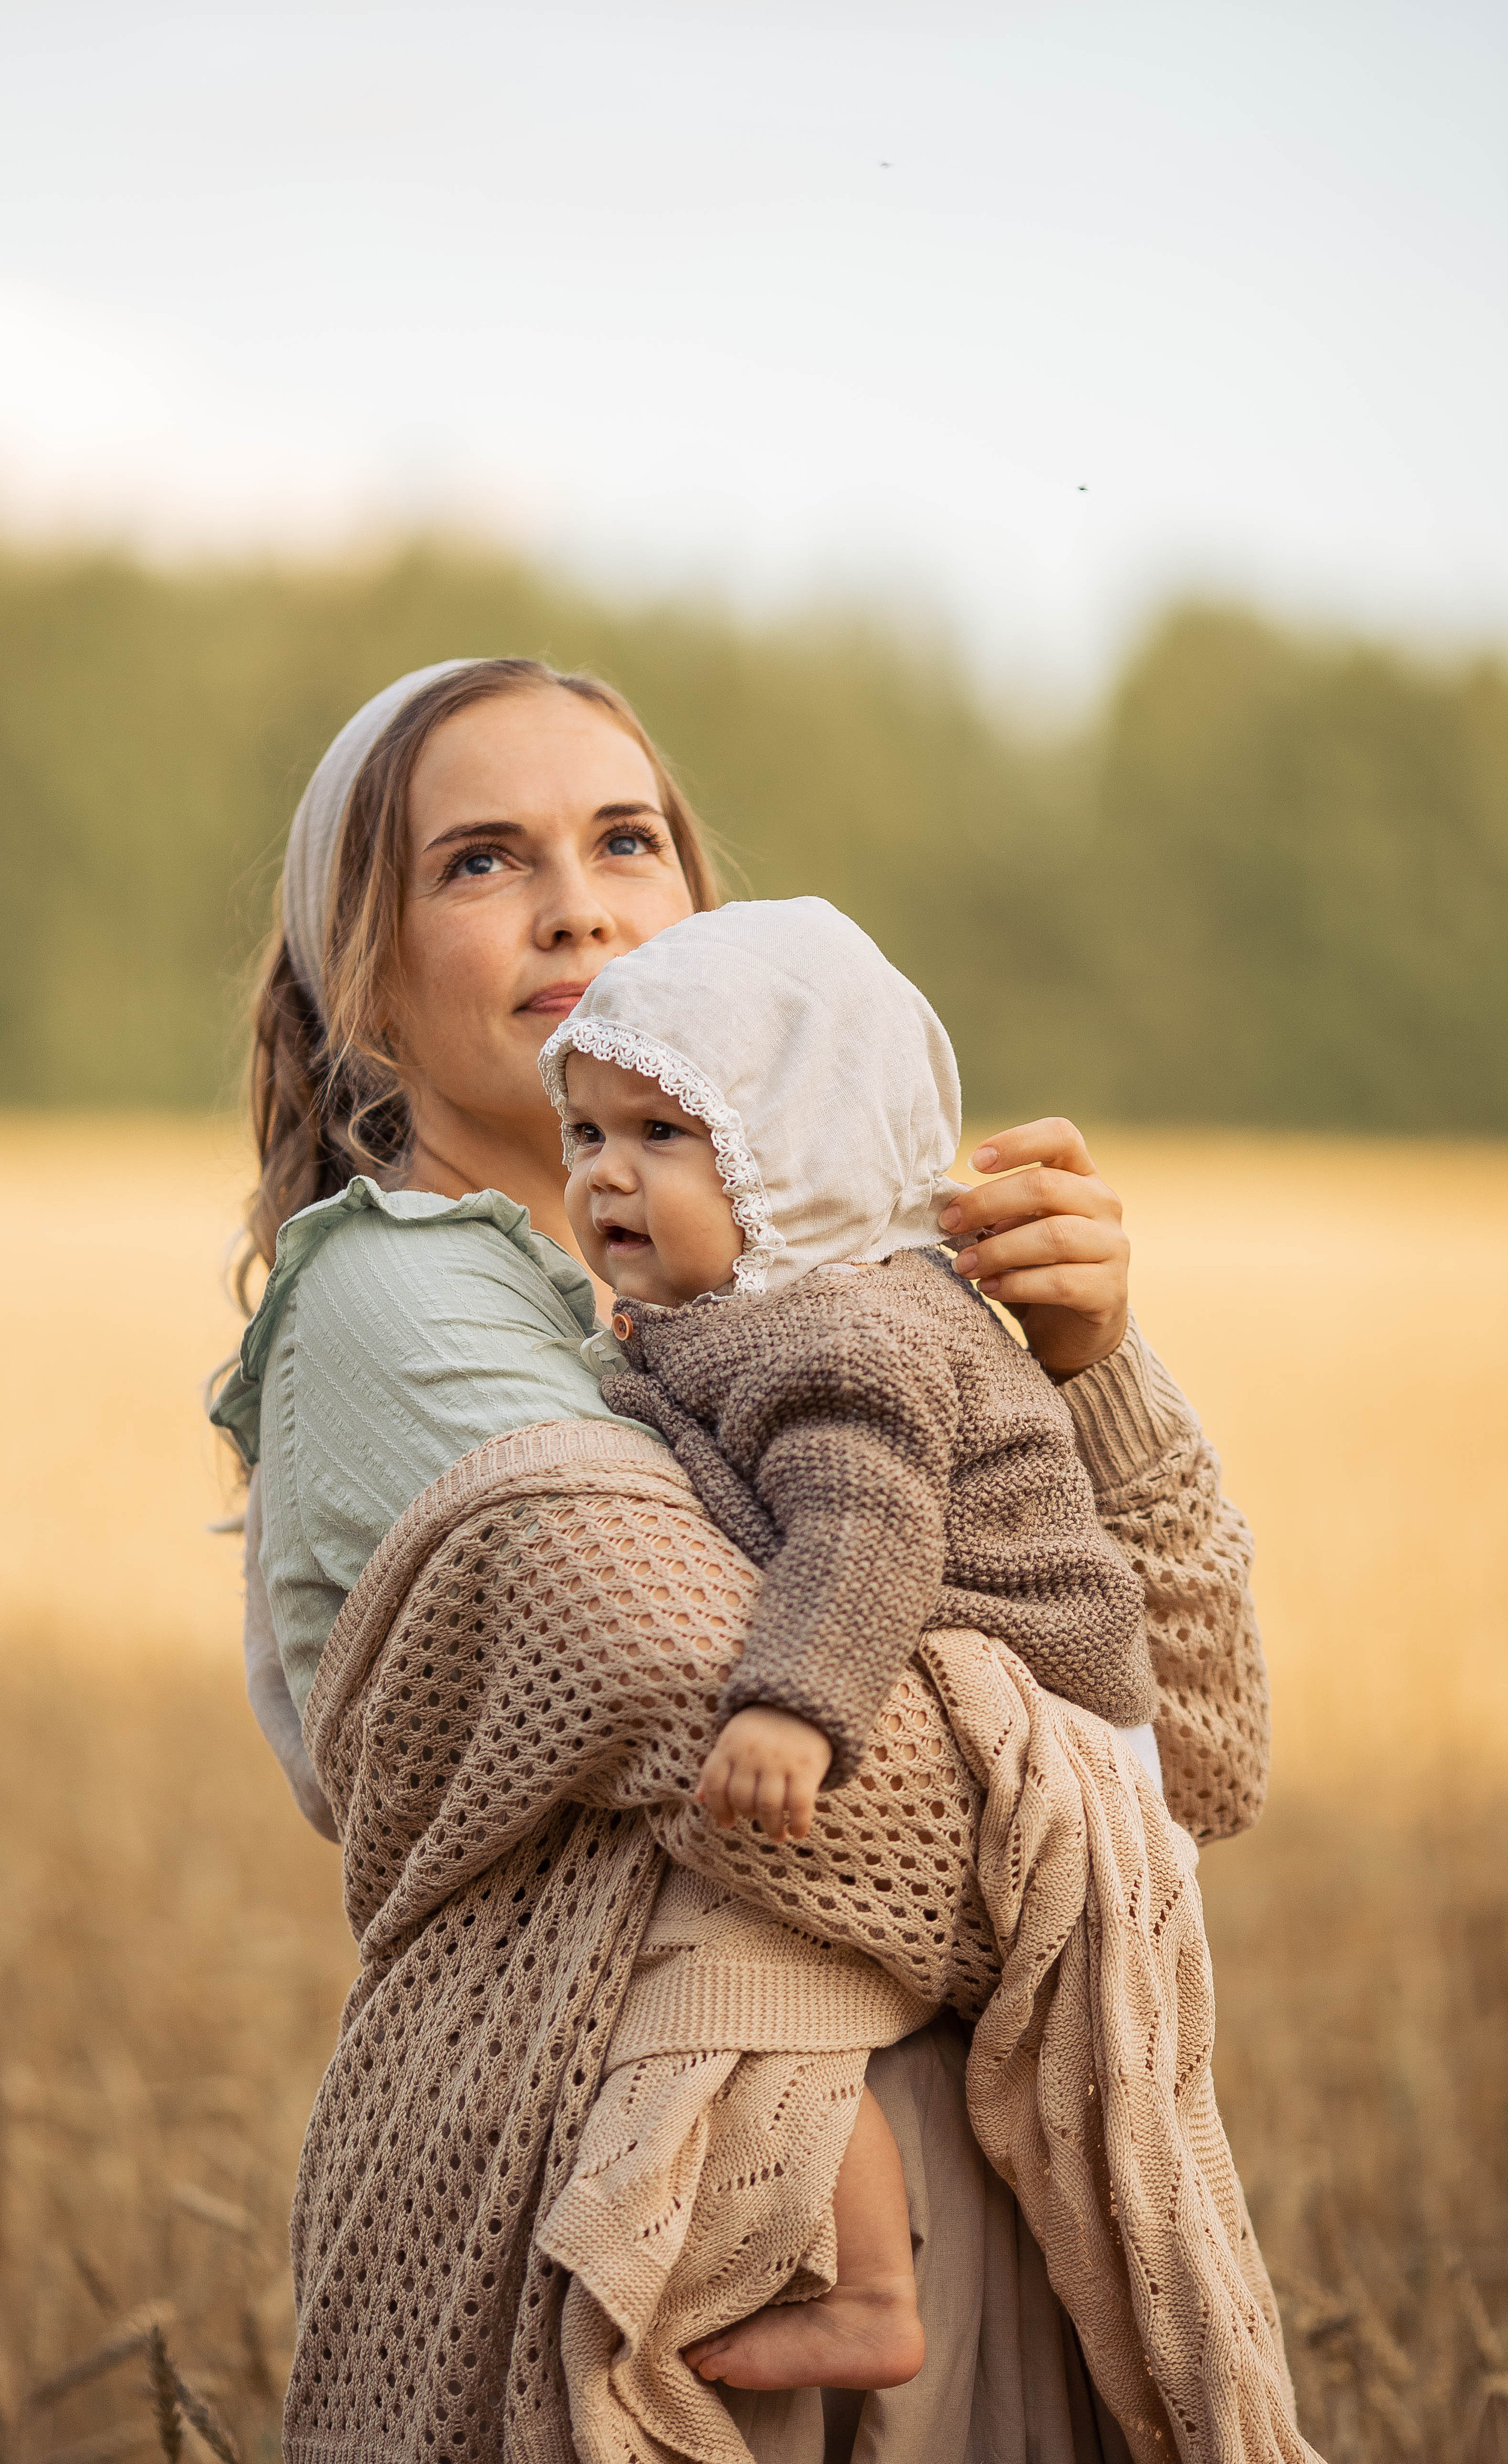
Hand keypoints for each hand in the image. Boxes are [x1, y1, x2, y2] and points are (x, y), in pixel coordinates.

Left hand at [696, 1707, 833, 1843]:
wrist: (806, 1703)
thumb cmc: (763, 1728)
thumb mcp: (735, 1739)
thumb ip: (718, 1767)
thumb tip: (698, 1798)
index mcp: (730, 1745)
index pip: (713, 1782)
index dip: (717, 1808)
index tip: (727, 1822)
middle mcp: (752, 1754)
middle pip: (742, 1799)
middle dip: (748, 1815)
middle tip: (757, 1820)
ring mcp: (779, 1761)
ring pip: (768, 1806)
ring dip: (771, 1828)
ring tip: (777, 1835)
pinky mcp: (806, 1767)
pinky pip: (799, 1804)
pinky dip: (798, 1824)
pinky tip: (797, 1832)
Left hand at [938, 1117, 1129, 1378]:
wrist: (1075, 1331)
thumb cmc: (1036, 1267)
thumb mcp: (1016, 1228)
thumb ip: (992, 1210)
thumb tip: (944, 1203)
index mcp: (1082, 1177)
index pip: (1061, 1136)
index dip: (1017, 1141)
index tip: (973, 1161)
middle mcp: (1104, 1205)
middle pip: (1045, 1186)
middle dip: (987, 1202)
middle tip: (948, 1223)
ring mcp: (1113, 1247)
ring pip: (1053, 1236)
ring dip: (997, 1250)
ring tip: (963, 1265)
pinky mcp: (1109, 1291)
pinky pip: (1060, 1282)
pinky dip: (1016, 1284)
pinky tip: (989, 1289)